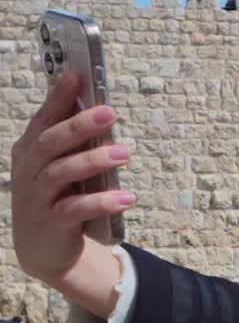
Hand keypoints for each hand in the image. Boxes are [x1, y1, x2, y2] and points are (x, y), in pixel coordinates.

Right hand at [9, 71, 135, 288]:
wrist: (44, 248)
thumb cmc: (58, 195)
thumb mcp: (61, 165)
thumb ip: (75, 141)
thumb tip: (100, 107)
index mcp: (31, 150)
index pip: (43, 119)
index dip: (58, 97)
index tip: (76, 75)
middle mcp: (29, 170)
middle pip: (50, 142)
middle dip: (79, 125)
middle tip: (110, 113)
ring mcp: (36, 197)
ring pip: (61, 173)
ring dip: (93, 161)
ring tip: (125, 153)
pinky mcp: (50, 222)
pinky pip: (75, 209)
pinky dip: (101, 202)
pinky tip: (126, 198)